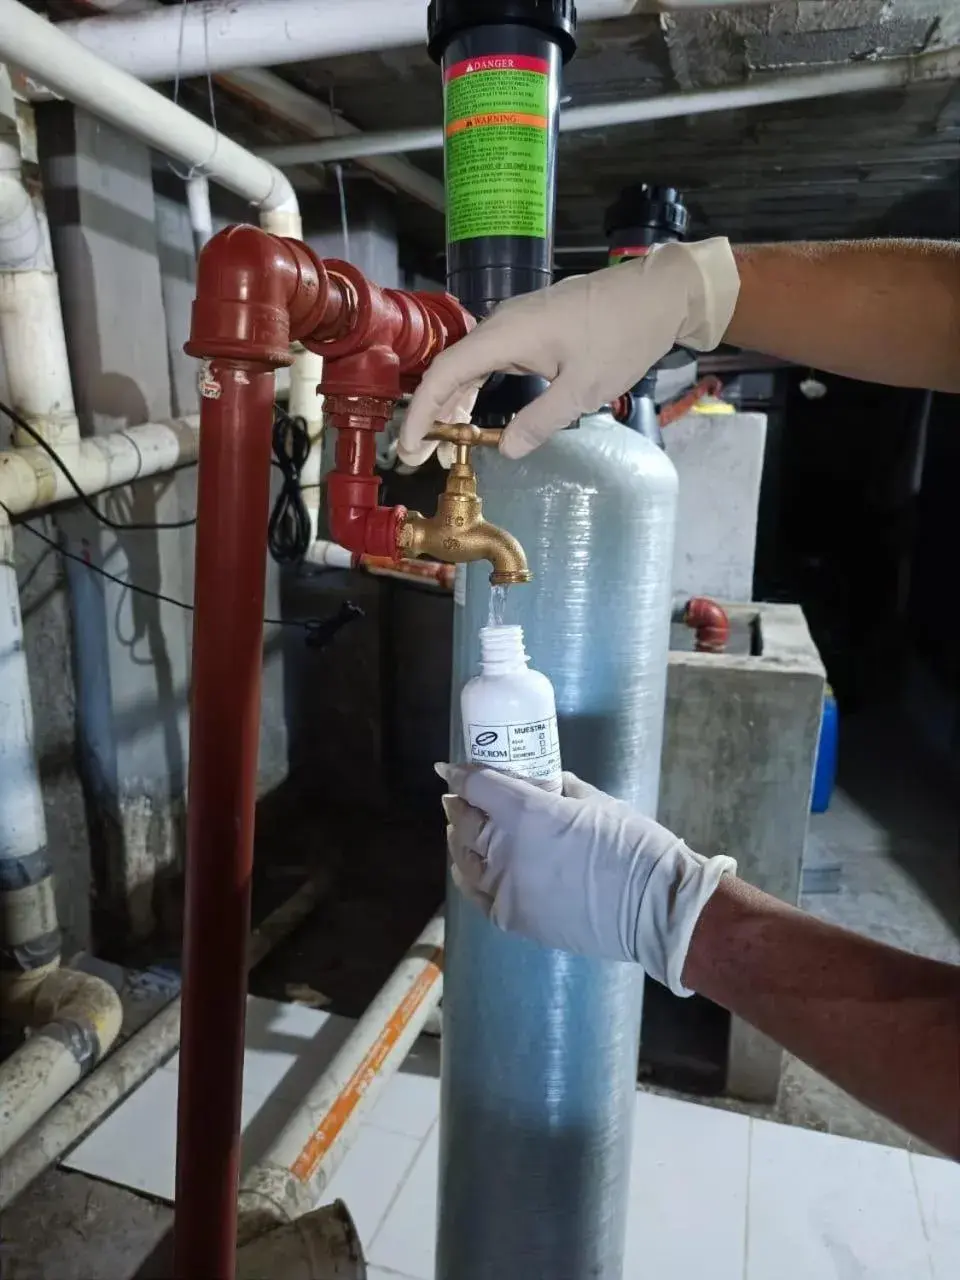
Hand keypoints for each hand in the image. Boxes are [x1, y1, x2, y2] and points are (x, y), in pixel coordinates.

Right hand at [400, 238, 739, 465]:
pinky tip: (474, 417)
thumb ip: (541, 420)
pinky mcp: (530, 329)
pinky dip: (476, 391)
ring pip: (469, 367)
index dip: (421, 412)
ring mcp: (515, 324)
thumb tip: (508, 449)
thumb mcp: (584, 388)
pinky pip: (490, 362)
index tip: (409, 446)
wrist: (658, 294)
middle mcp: (502, 325)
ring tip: (444, 445)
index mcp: (506, 334)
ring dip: (454, 406)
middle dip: (431, 415)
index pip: (445, 373)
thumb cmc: (624, 333)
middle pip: (451, 371)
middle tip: (421, 457)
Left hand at [437, 763, 735, 996]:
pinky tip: (467, 868)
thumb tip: (547, 783)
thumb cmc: (633, 846)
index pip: (478, 786)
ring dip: (459, 840)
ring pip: (465, 859)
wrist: (654, 908)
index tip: (450, 769)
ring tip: (459, 829)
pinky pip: (477, 893)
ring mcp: (505, 888)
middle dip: (458, 805)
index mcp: (525, 812)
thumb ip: (563, 790)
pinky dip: (468, 876)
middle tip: (458, 796)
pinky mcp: (513, 919)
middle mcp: (504, 849)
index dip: (460, 775)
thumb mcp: (598, 802)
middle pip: (464, 822)